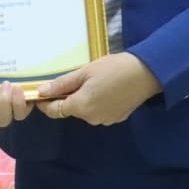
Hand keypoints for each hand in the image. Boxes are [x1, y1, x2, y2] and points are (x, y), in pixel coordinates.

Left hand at [36, 53, 161, 125]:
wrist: (146, 73)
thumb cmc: (113, 68)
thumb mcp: (85, 72)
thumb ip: (62, 84)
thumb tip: (42, 91)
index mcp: (80, 107)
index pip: (55, 111)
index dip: (46, 103)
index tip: (42, 93)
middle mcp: (91, 118)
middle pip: (71, 109)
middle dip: (69, 96)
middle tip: (77, 77)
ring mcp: (105, 120)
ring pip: (86, 110)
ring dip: (84, 99)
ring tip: (95, 80)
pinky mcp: (117, 118)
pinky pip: (99, 111)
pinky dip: (98, 102)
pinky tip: (107, 88)